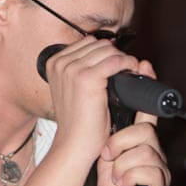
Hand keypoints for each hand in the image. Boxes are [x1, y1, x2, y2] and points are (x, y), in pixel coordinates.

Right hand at [46, 36, 138, 162]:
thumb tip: (107, 50)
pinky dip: (128, 64)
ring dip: (123, 59)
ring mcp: (72, 69)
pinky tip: (132, 72)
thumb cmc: (77, 121)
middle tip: (125, 69)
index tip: (116, 63)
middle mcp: (60, 63)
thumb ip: (81, 69)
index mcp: (54, 63)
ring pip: (108, 50)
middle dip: (115, 54)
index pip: (87, 42)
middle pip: (98, 44)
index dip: (105, 52)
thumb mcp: (73, 89)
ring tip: (129, 71)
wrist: (74, 143)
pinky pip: (116, 60)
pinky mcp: (87, 78)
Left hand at [97, 60, 170, 185]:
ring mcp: (159, 168)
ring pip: (145, 149)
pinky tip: (120, 184)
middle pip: (144, 129)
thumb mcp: (110, 158)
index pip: (146, 110)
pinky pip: (148, 171)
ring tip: (112, 172)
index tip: (142, 64)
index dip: (146, 87)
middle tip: (106, 154)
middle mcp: (153, 151)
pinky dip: (128, 177)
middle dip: (120, 141)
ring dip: (122, 161)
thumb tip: (96, 112)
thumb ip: (109, 136)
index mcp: (139, 142)